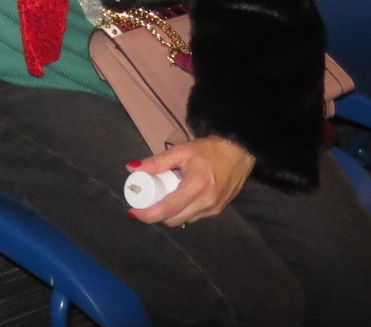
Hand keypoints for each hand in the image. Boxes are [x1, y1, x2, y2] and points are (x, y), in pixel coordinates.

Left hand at [128, 136, 253, 227]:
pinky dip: (183, 211)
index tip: (133, 211)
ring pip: (184, 220)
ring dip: (170, 214)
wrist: (239, 152)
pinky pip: (194, 217)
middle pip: (173, 220)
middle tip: (146, 202)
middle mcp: (206, 203)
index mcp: (195, 187)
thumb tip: (131, 168)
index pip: (167, 209)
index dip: (148, 214)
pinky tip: (178, 199)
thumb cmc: (208, 150)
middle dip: (156, 214)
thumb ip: (156, 161)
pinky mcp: (218, 211)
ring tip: (162, 198)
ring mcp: (214, 209)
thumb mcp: (181, 151)